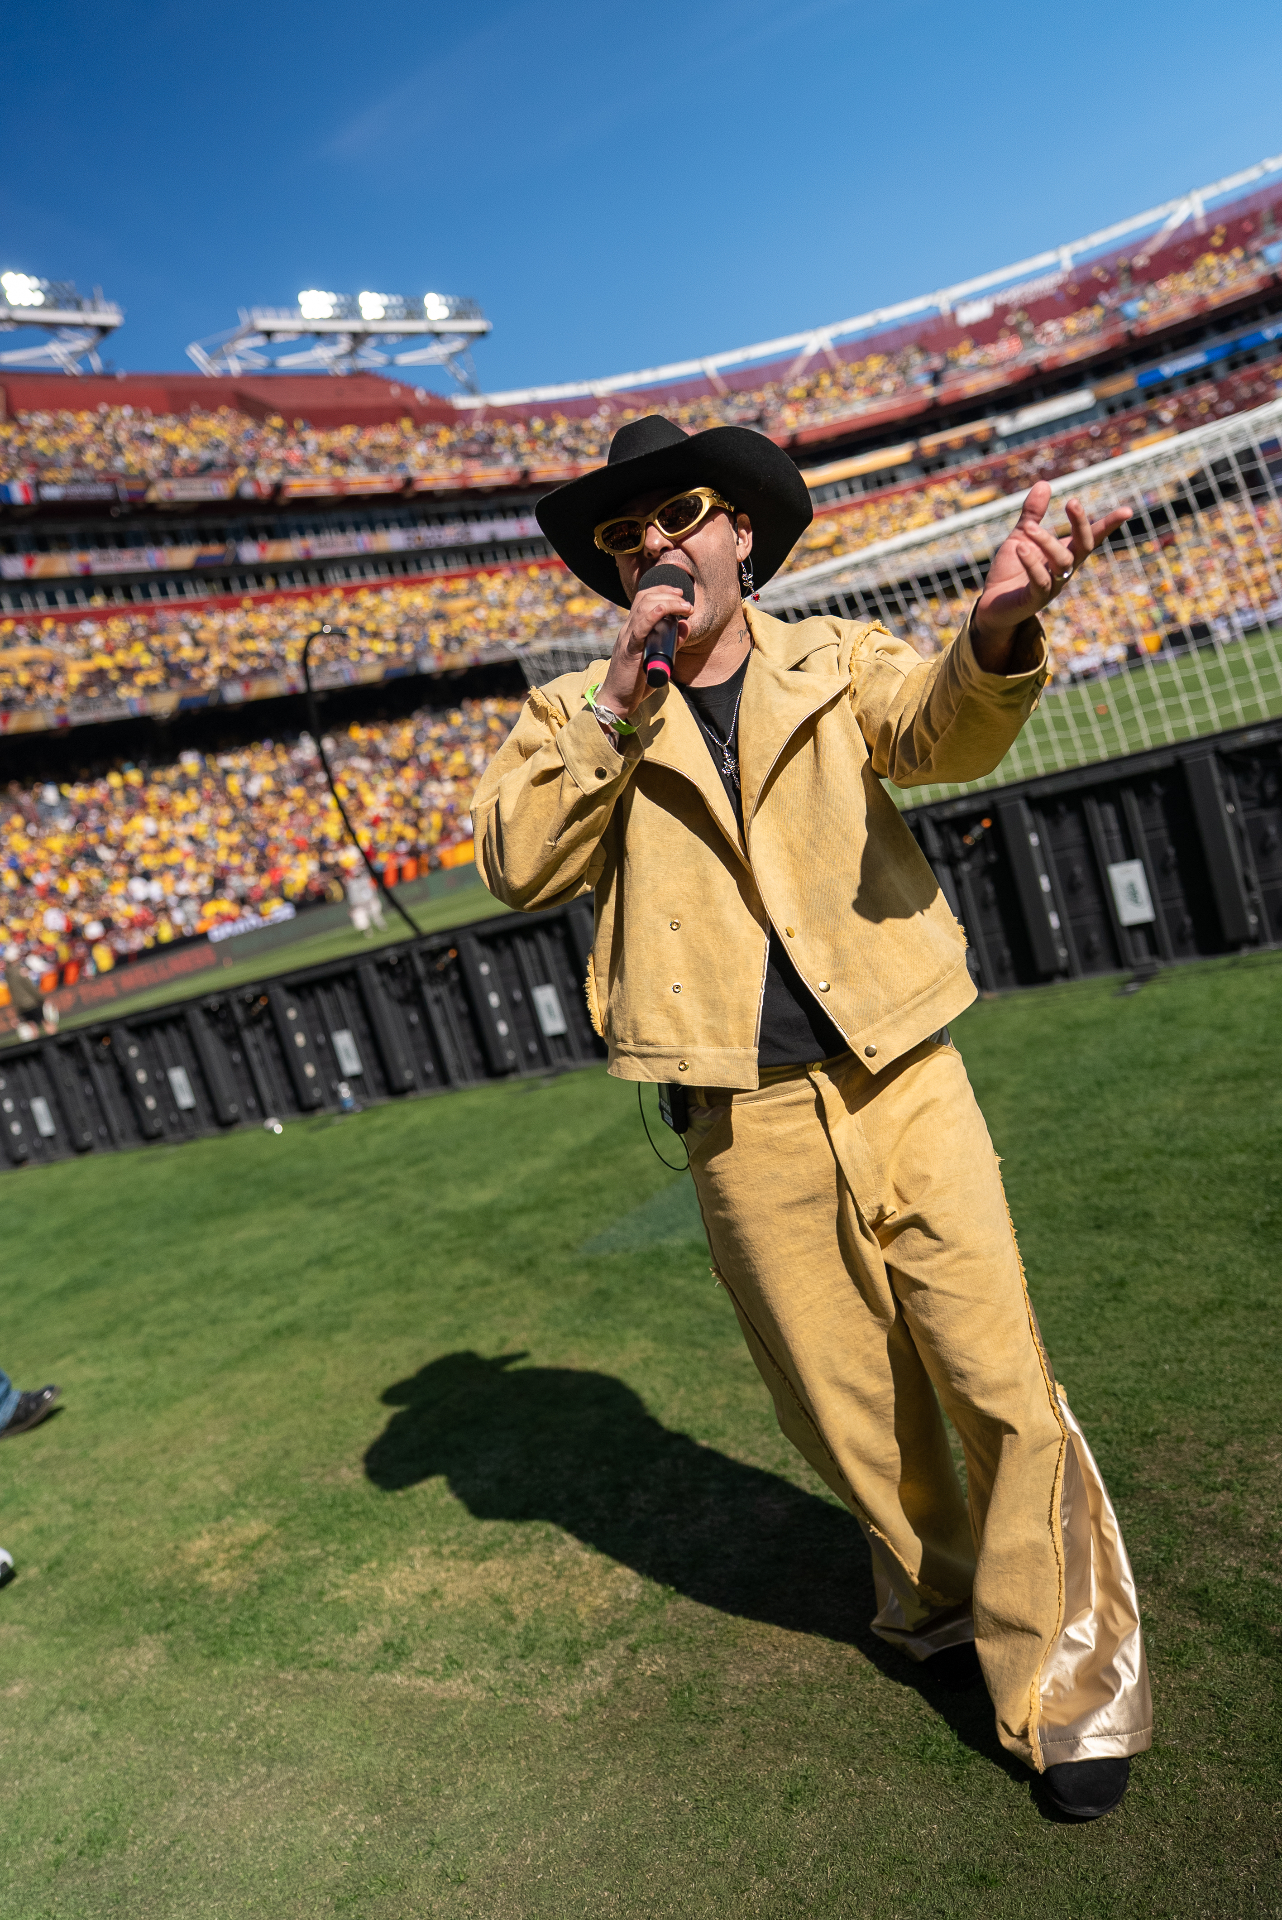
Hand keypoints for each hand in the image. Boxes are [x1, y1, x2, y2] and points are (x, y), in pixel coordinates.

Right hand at [597, 581, 692, 719]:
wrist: (617, 700)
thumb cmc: (636, 682)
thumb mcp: (659, 658)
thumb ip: (671, 642)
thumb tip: (686, 625)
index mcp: (633, 629)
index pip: (643, 599)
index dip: (661, 591)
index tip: (679, 594)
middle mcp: (628, 629)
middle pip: (645, 598)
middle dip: (668, 593)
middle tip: (686, 601)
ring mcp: (627, 638)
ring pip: (643, 607)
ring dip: (667, 602)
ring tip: (685, 606)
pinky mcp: (629, 650)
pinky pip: (640, 626)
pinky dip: (653, 614)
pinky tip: (665, 610)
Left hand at [972, 481, 1132, 672]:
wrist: (992, 604)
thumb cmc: (1011, 570)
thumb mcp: (1021, 537)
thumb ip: (1033, 514)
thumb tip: (1044, 483)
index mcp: (1065, 553)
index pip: (1091, 537)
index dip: (1109, 525)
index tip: (1127, 511)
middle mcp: (1064, 570)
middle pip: (1083, 547)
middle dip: (1081, 525)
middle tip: (1073, 502)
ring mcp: (1052, 586)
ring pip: (1062, 563)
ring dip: (1046, 542)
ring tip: (1028, 528)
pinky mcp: (1035, 599)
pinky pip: (1040, 582)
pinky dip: (1032, 564)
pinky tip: (1020, 549)